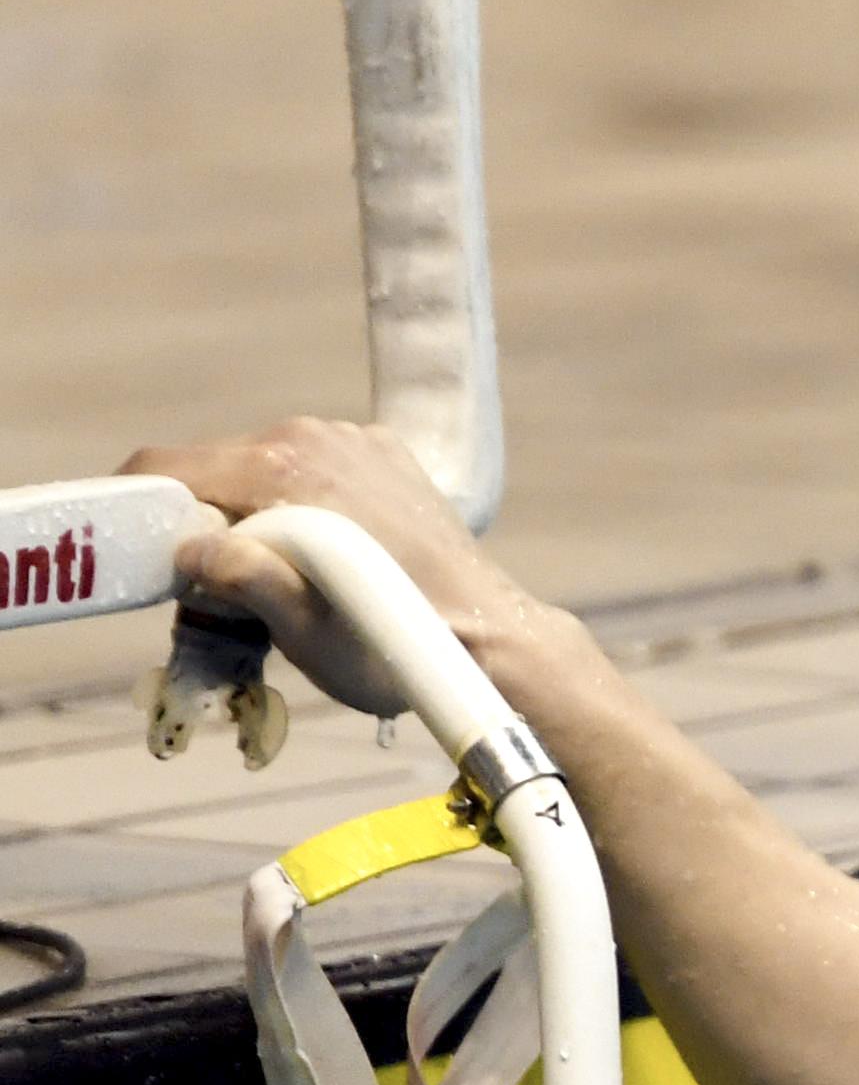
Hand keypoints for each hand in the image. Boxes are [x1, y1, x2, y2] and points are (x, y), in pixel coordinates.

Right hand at [119, 418, 554, 719]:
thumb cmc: (394, 647)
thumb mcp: (300, 630)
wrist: (493, 640)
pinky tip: (330, 557)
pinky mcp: (385, 454)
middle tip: (223, 595)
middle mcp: (312, 436)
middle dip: (205, 525)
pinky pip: (314, 471)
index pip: (164, 466)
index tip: (144, 560)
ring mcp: (354, 440)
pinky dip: (303, 506)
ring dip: (256, 517)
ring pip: (263, 471)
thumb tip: (187, 549)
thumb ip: (238, 579)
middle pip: (215, 470)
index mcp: (279, 468)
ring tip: (288, 581)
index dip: (139, 512)